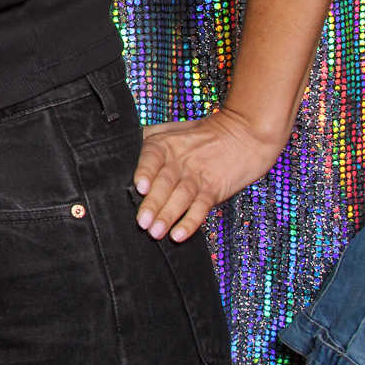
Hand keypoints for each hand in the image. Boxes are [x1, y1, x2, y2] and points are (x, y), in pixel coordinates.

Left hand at [134, 107, 285, 240]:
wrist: (245, 133)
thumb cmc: (202, 134)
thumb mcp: (172, 130)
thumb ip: (147, 141)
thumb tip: (119, 159)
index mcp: (164, 144)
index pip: (151, 156)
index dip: (144, 171)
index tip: (138, 187)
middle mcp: (180, 160)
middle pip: (164, 182)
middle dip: (152, 203)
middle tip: (142, 223)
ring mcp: (198, 175)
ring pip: (181, 197)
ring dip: (168, 216)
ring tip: (156, 233)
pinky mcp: (215, 188)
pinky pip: (201, 207)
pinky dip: (190, 222)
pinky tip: (179, 235)